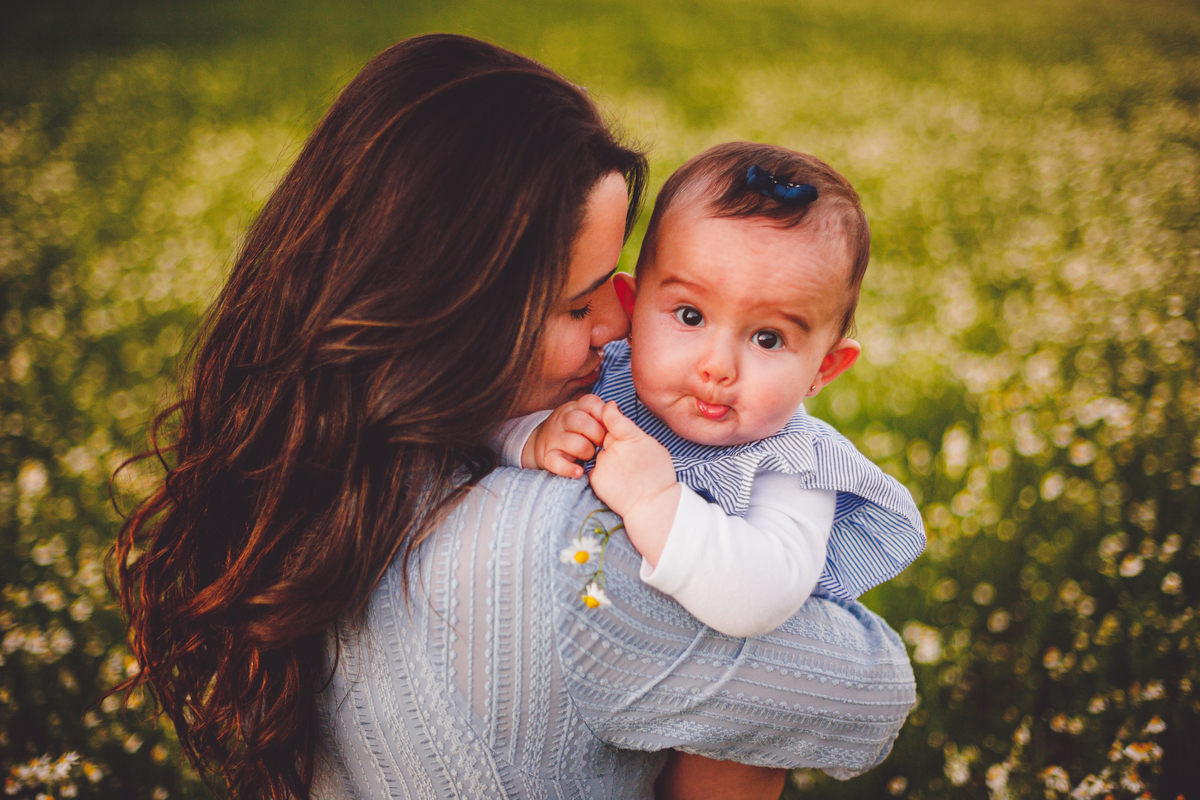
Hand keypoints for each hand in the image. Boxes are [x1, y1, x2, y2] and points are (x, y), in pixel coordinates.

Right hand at [523, 394, 606, 478]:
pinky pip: (556, 462)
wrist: (543, 443)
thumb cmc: (575, 430)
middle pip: (580, 421)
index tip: (607, 426)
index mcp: (574, 407)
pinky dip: (568, 468)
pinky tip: (579, 471)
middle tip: (601, 442)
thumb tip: (614, 408)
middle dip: (597, 434)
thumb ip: (603, 413)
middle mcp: (562, 420)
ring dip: (587, 452)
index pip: (590, 403)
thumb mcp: (586, 415)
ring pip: (572, 442)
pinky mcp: (548, 457)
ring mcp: (554, 438)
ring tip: (589, 455)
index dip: (603, 416)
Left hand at [589, 401, 680, 565]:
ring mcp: (602, 464)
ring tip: (625, 472)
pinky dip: (603, 471)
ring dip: (608, 457)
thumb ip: (635, 432)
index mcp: (631, 438)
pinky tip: (617, 480)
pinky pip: (596, 467)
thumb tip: (621, 420)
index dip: (609, 410)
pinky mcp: (595, 477)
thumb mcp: (654, 447)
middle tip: (628, 455)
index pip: (611, 416)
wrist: (651, 506)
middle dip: (612, 440)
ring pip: (601, 452)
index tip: (609, 408)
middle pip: (605, 434)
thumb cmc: (658, 476)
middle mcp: (613, 449)